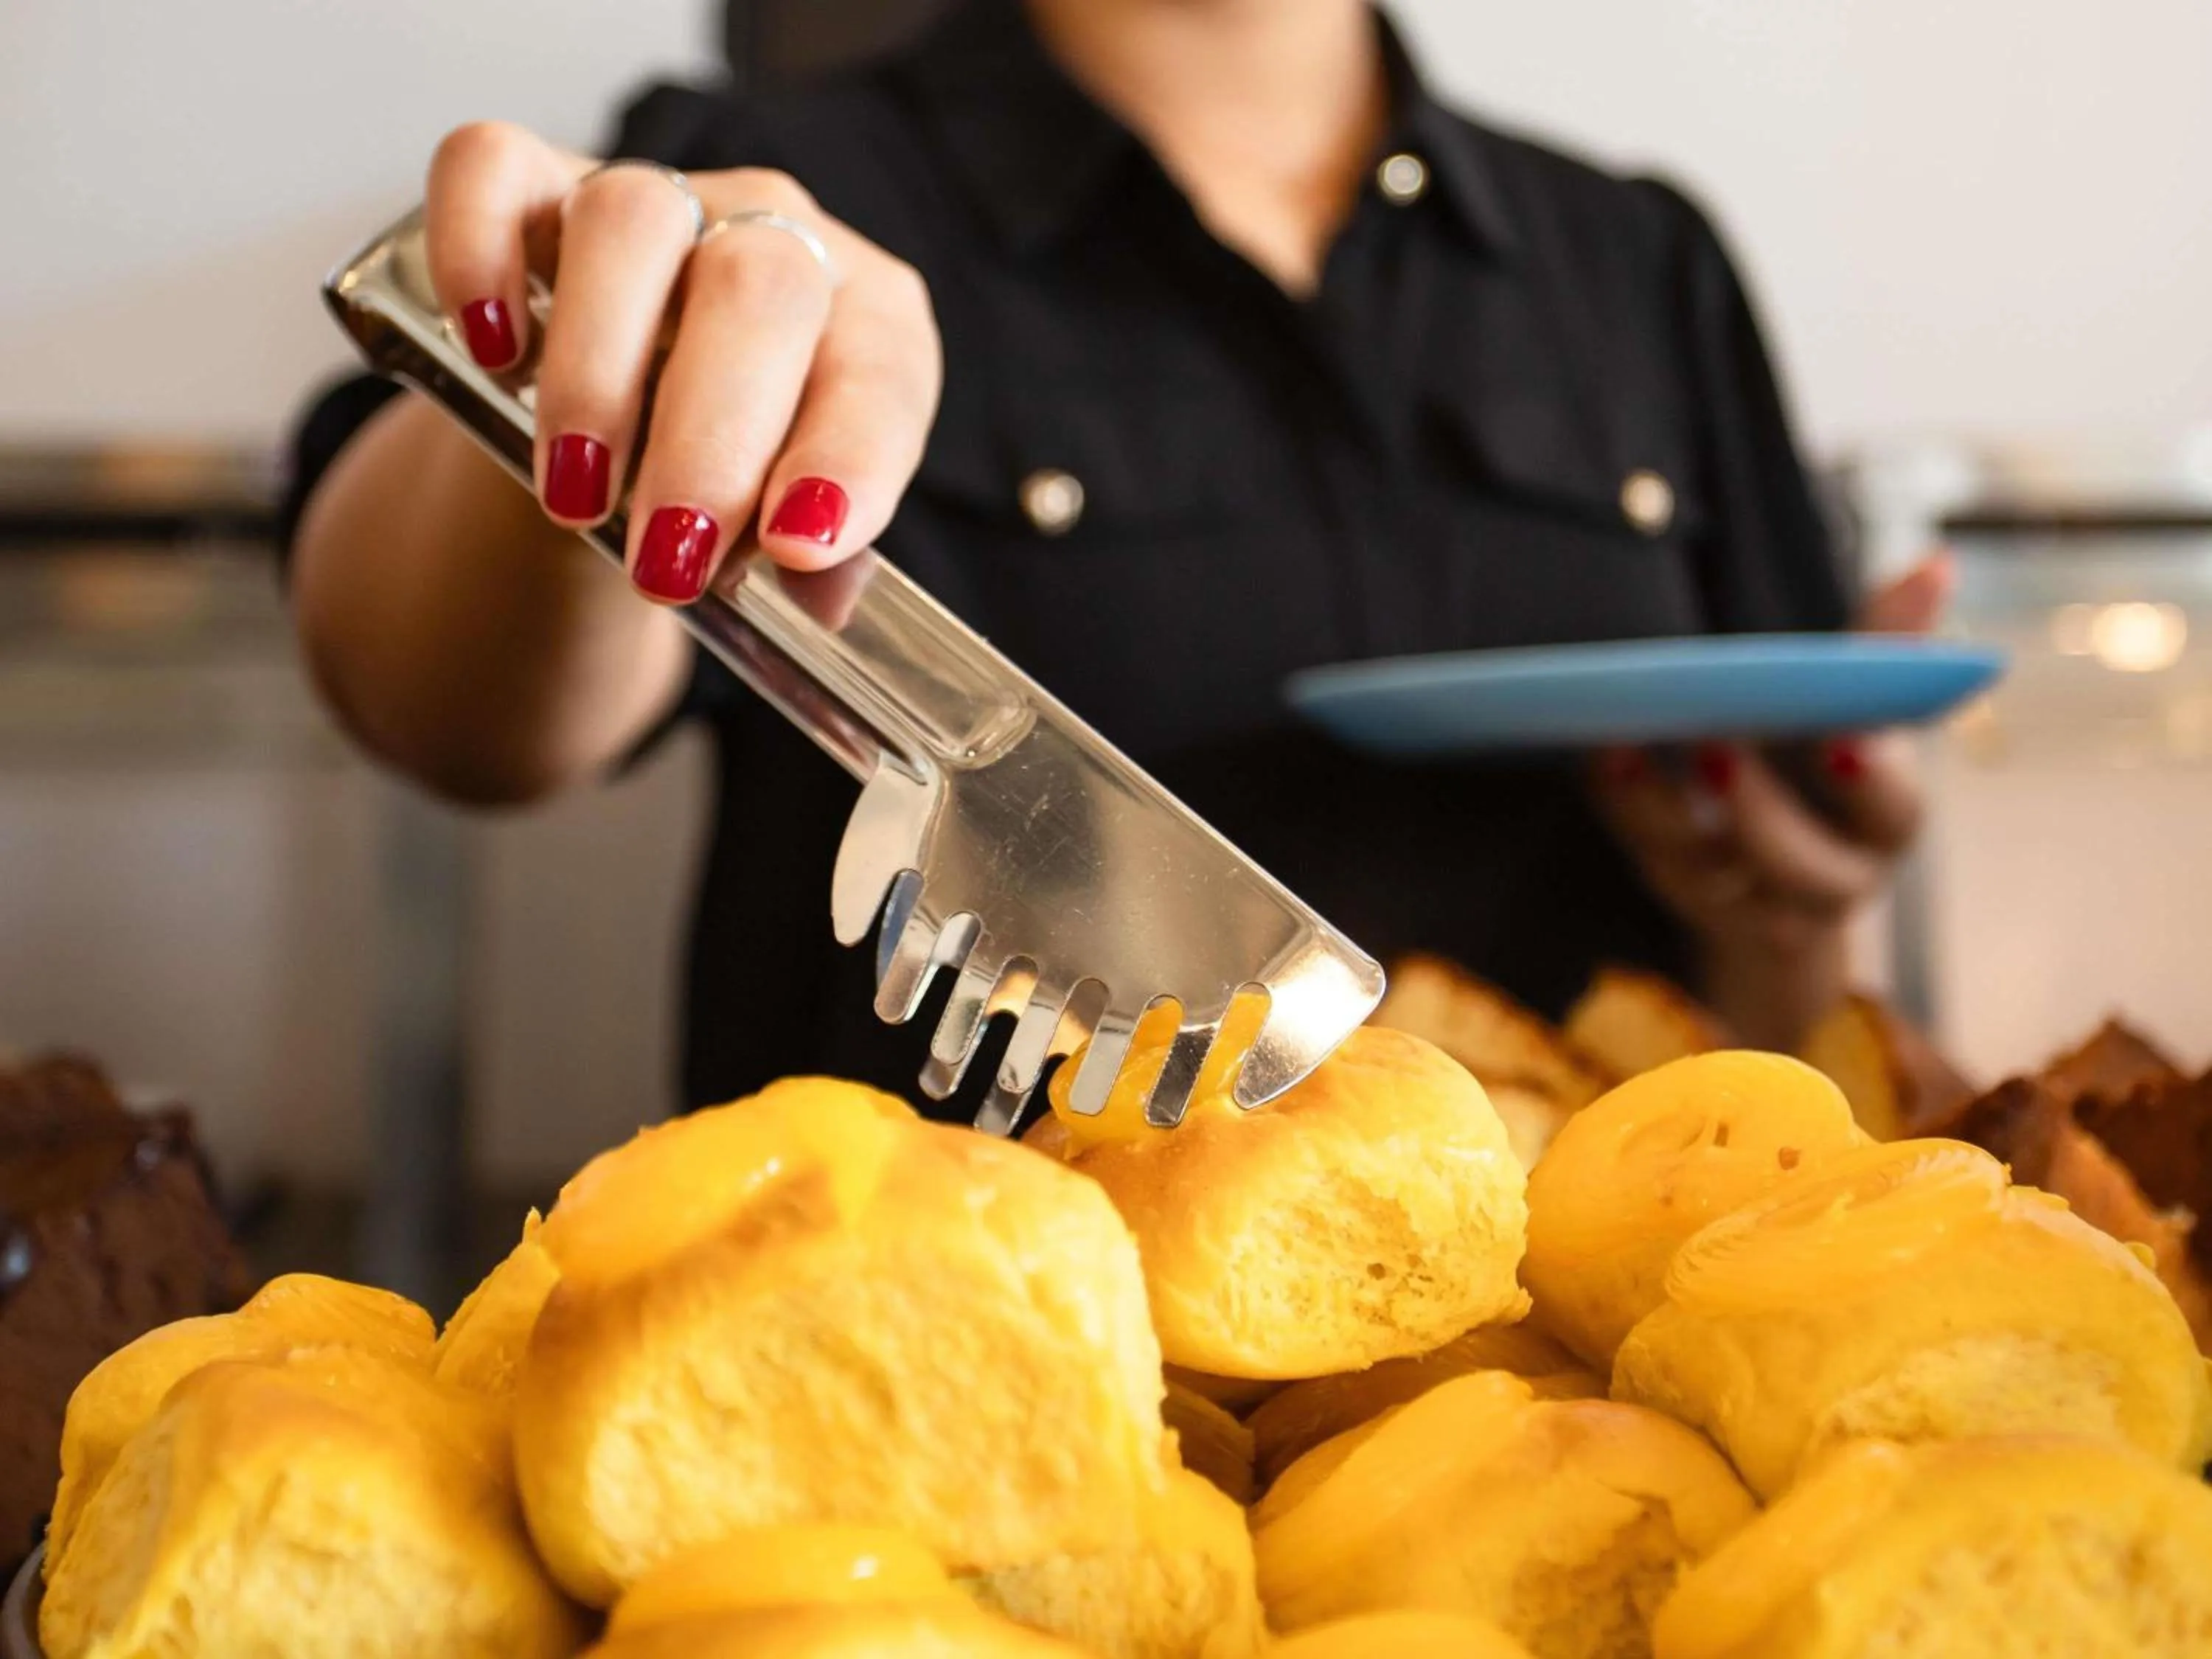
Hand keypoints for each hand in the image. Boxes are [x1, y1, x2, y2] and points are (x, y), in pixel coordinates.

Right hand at [423, 123, 942, 603]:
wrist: (633, 429)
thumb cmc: (730, 479)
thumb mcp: (787, 523)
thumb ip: (810, 560)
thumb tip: (814, 594)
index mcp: (871, 325)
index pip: (880, 375)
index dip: (844, 460)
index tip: (795, 547)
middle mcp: (775, 237)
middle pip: (759, 291)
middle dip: (708, 441)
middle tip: (667, 559)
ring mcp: (658, 201)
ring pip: (631, 225)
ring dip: (596, 374)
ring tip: (573, 498)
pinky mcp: (534, 184)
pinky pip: (493, 172)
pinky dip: (475, 251)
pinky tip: (486, 349)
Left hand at [1590, 555, 1953, 1035]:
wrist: (1770, 881)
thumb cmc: (1816, 774)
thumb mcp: (1850, 711)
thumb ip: (1882, 649)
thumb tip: (1934, 566)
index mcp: (1883, 819)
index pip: (1892, 810)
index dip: (1868, 781)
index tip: (1840, 737)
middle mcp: (1834, 878)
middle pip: (1809, 871)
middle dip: (1761, 814)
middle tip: (1716, 744)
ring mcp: (1760, 907)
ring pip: (1720, 883)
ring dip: (1669, 813)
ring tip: (1626, 744)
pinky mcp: (1691, 905)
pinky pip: (1658, 871)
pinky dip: (1627, 812)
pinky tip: (1602, 758)